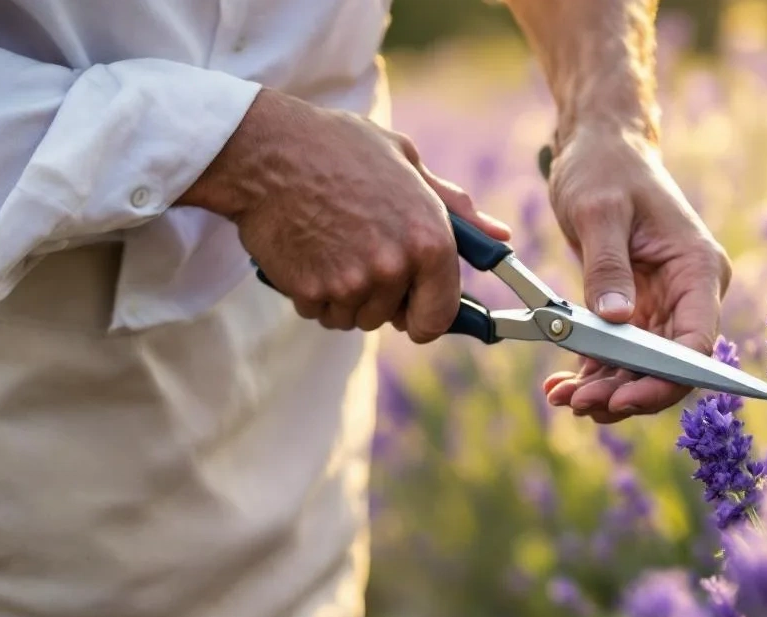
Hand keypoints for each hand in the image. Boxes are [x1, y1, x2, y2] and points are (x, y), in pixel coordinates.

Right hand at [178, 88, 509, 338]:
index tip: (412, 312)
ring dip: (343, 295)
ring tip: (329, 245)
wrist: (267, 151)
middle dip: (378, 296)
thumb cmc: (340, 150)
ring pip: (353, 317)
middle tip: (358, 251)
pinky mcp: (313, 292)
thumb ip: (456, 208)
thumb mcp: (408, 163)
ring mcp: (353, 283)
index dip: (425, 316)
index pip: (440, 315)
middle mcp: (396, 267)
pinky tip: (307, 252)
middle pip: (391, 318)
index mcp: (430, 239)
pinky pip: (319, 312)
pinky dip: (312, 292)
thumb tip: (499, 237)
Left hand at [541, 125, 731, 422]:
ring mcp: (663, 305)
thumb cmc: (606, 167)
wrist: (600, 146)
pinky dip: (593, 374)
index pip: (697, 343)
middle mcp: (688, 294)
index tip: (624, 397)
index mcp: (697, 270)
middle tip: (579, 404)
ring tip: (562, 399)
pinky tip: (561, 387)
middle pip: (670, 366)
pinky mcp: (635, 310)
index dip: (665, 380)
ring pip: (643, 368)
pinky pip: (619, 355)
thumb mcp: (600, 211)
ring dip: (606, 391)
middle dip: (627, 392)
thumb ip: (608, 266)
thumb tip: (615, 319)